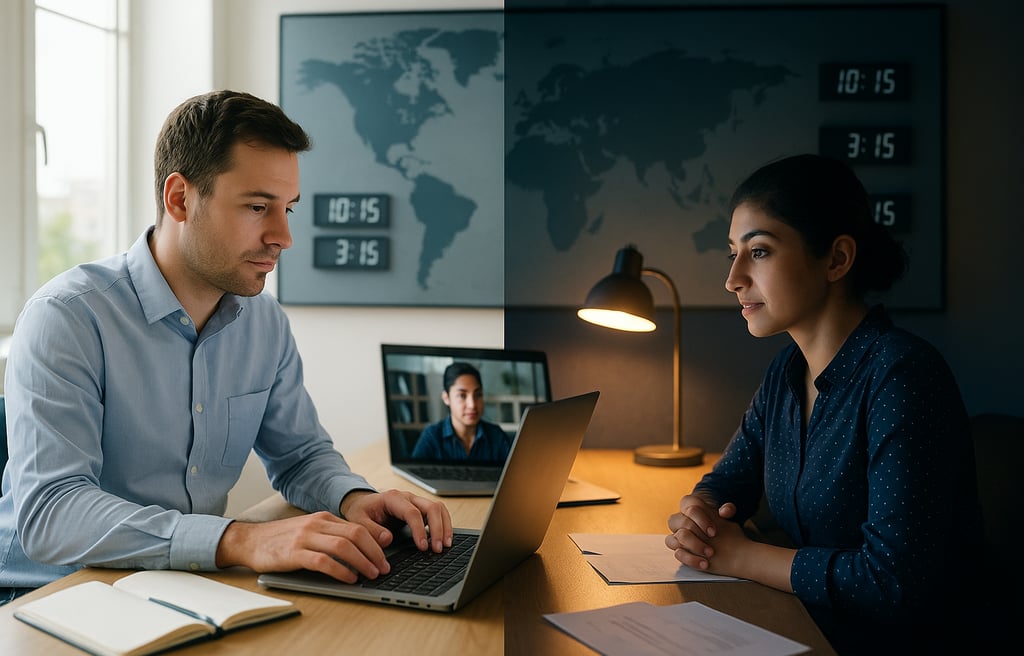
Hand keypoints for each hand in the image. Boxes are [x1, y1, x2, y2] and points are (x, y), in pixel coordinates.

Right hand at [216, 511, 395, 582]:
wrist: (250, 540)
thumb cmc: (280, 539)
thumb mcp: (309, 530)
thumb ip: (330, 535)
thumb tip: (358, 549)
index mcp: (323, 518)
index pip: (358, 526)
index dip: (376, 541)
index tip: (386, 554)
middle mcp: (317, 524)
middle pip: (356, 534)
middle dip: (374, 552)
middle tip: (384, 567)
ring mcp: (305, 538)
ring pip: (343, 546)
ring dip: (362, 561)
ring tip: (372, 574)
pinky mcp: (294, 553)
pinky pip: (324, 561)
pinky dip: (340, 570)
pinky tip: (349, 578)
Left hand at [341, 488, 452, 555]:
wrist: (362, 504)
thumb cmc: (361, 512)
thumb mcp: (358, 521)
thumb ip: (371, 530)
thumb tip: (388, 539)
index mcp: (392, 498)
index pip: (412, 512)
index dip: (420, 530)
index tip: (423, 547)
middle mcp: (407, 497)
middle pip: (431, 507)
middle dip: (438, 528)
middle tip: (438, 549)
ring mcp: (416, 501)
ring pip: (438, 508)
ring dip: (445, 526)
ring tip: (445, 545)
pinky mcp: (420, 508)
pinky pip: (438, 512)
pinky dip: (444, 524)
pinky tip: (444, 539)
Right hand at [665, 493, 737, 569]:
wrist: (721, 537)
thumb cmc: (721, 522)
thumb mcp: (726, 515)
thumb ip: (727, 510)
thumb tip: (724, 511)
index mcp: (689, 505)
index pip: (690, 508)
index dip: (701, 520)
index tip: (714, 532)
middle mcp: (679, 519)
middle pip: (679, 522)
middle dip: (696, 534)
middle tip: (712, 545)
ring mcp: (677, 535)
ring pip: (672, 539)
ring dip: (693, 547)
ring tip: (710, 555)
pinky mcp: (679, 549)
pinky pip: (677, 553)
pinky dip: (690, 559)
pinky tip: (705, 564)